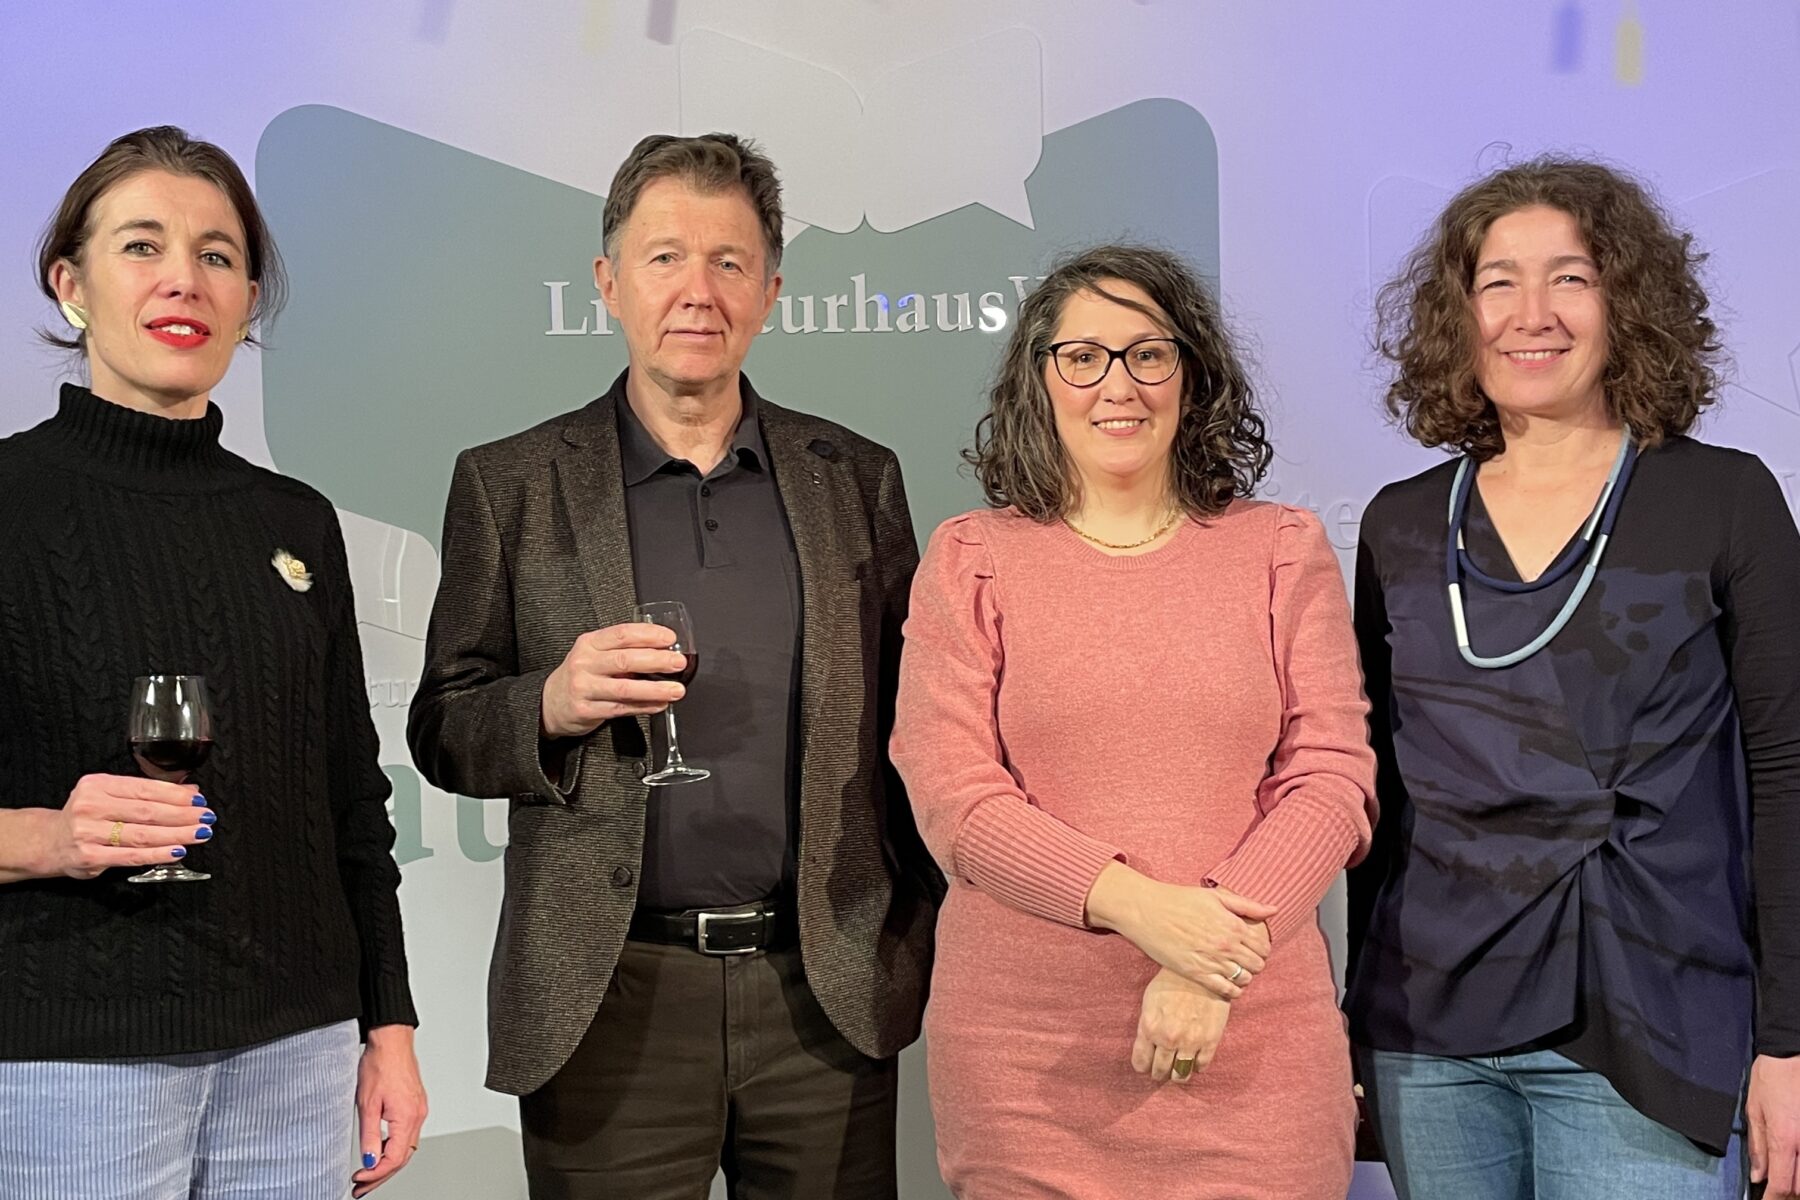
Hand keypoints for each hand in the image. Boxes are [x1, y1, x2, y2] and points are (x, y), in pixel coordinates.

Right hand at [4, 775, 211, 880]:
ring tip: (199, 833)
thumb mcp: (110, 795)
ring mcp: (88, 832)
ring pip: (143, 834)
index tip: (199, 799)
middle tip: (206, 817)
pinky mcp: (89, 856)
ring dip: (177, 834)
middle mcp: (90, 806)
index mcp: (97, 785)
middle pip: (147, 811)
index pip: (144, 788)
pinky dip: (158, 854)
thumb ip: (146, 793)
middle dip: (183, 815)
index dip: (176, 794)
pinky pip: (131, 856)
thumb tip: (190, 790)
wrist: (50, 841)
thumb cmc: (87, 816)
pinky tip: (178, 851)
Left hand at [351, 1025, 427, 1196]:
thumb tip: (369, 1161)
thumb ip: (369, 1136)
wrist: (392, 1041)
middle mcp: (417, 1116)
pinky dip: (393, 1148)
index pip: (394, 1159)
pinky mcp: (415, 1105)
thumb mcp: (367, 1104)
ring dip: (387, 1164)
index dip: (375, 1174)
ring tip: (368, 1174)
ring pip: (406, 1148)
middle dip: (381, 1176)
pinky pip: (407, 1135)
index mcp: (407, 1117)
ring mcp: (418, 1110)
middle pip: (402, 1158)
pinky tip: (379, 1151)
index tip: (358, 1180)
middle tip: (361, 1187)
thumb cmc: (380, 1064)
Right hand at [540, 622, 686, 738]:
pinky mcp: (586, 710)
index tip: (670, 638)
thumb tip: (662, 651)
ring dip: (655, 689)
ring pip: (625, 688)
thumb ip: (621, 651)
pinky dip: (644, 706)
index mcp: (589, 643)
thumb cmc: (581, 675)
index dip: (648, 634)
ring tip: (676, 690)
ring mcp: (584, 687)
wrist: (548, 702)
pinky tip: (660, 704)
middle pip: (625, 660)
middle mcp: (585, 663)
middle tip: (678, 663)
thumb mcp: (594, 654)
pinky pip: (621, 708)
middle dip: (657, 661)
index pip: (622, 634)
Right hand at [1085, 864, 1274, 998]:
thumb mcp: (1215, 896)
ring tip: (1235, 970)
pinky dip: (1233, 990)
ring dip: (1244, 976)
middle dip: (1255, 963)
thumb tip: (1274, 909)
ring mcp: (1211, 960)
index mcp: (1233, 924)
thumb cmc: (1179, 899)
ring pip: (1244, 979)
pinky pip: (1225, 990)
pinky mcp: (1195, 973)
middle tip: (1244, 959)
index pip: (1264, 946)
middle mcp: (1226, 945)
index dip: (1262, 948)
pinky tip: (1227, 983)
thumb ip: (1247, 905)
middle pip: (1257, 964)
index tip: (1253, 947)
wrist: (1146, 910)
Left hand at [1132, 968, 1230, 1082]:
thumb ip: (1147, 1026)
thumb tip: (1146, 1045)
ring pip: (1181, 1074)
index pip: (1140, 1062)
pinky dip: (1197, 1066)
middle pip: (1160, 1071)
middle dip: (1158, 1072)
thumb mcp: (1149, 1001)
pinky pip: (1201, 1065)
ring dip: (1177, 1075)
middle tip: (1161, 1070)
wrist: (1201, 972)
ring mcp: (1190, 1041)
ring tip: (1177, 1070)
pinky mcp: (1210, 1041)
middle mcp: (1168, 1039)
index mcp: (1149, 1028)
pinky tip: (1194, 1059)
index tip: (1145, 1065)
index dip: (1142, 1066)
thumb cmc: (1171, 982)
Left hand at [1749, 1053, 1799, 1197]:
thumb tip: (1758, 1176)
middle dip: (1787, 1192)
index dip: (1773, 1199)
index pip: (1781, 1184)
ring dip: (1799, 1183)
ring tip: (1787, 1175)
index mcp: (1784, 1138)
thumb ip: (1758, 1146)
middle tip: (1775, 1187)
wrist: (1794, 1055)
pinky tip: (1797, 1162)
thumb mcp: (1754, 1110)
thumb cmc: (1772, 1079)